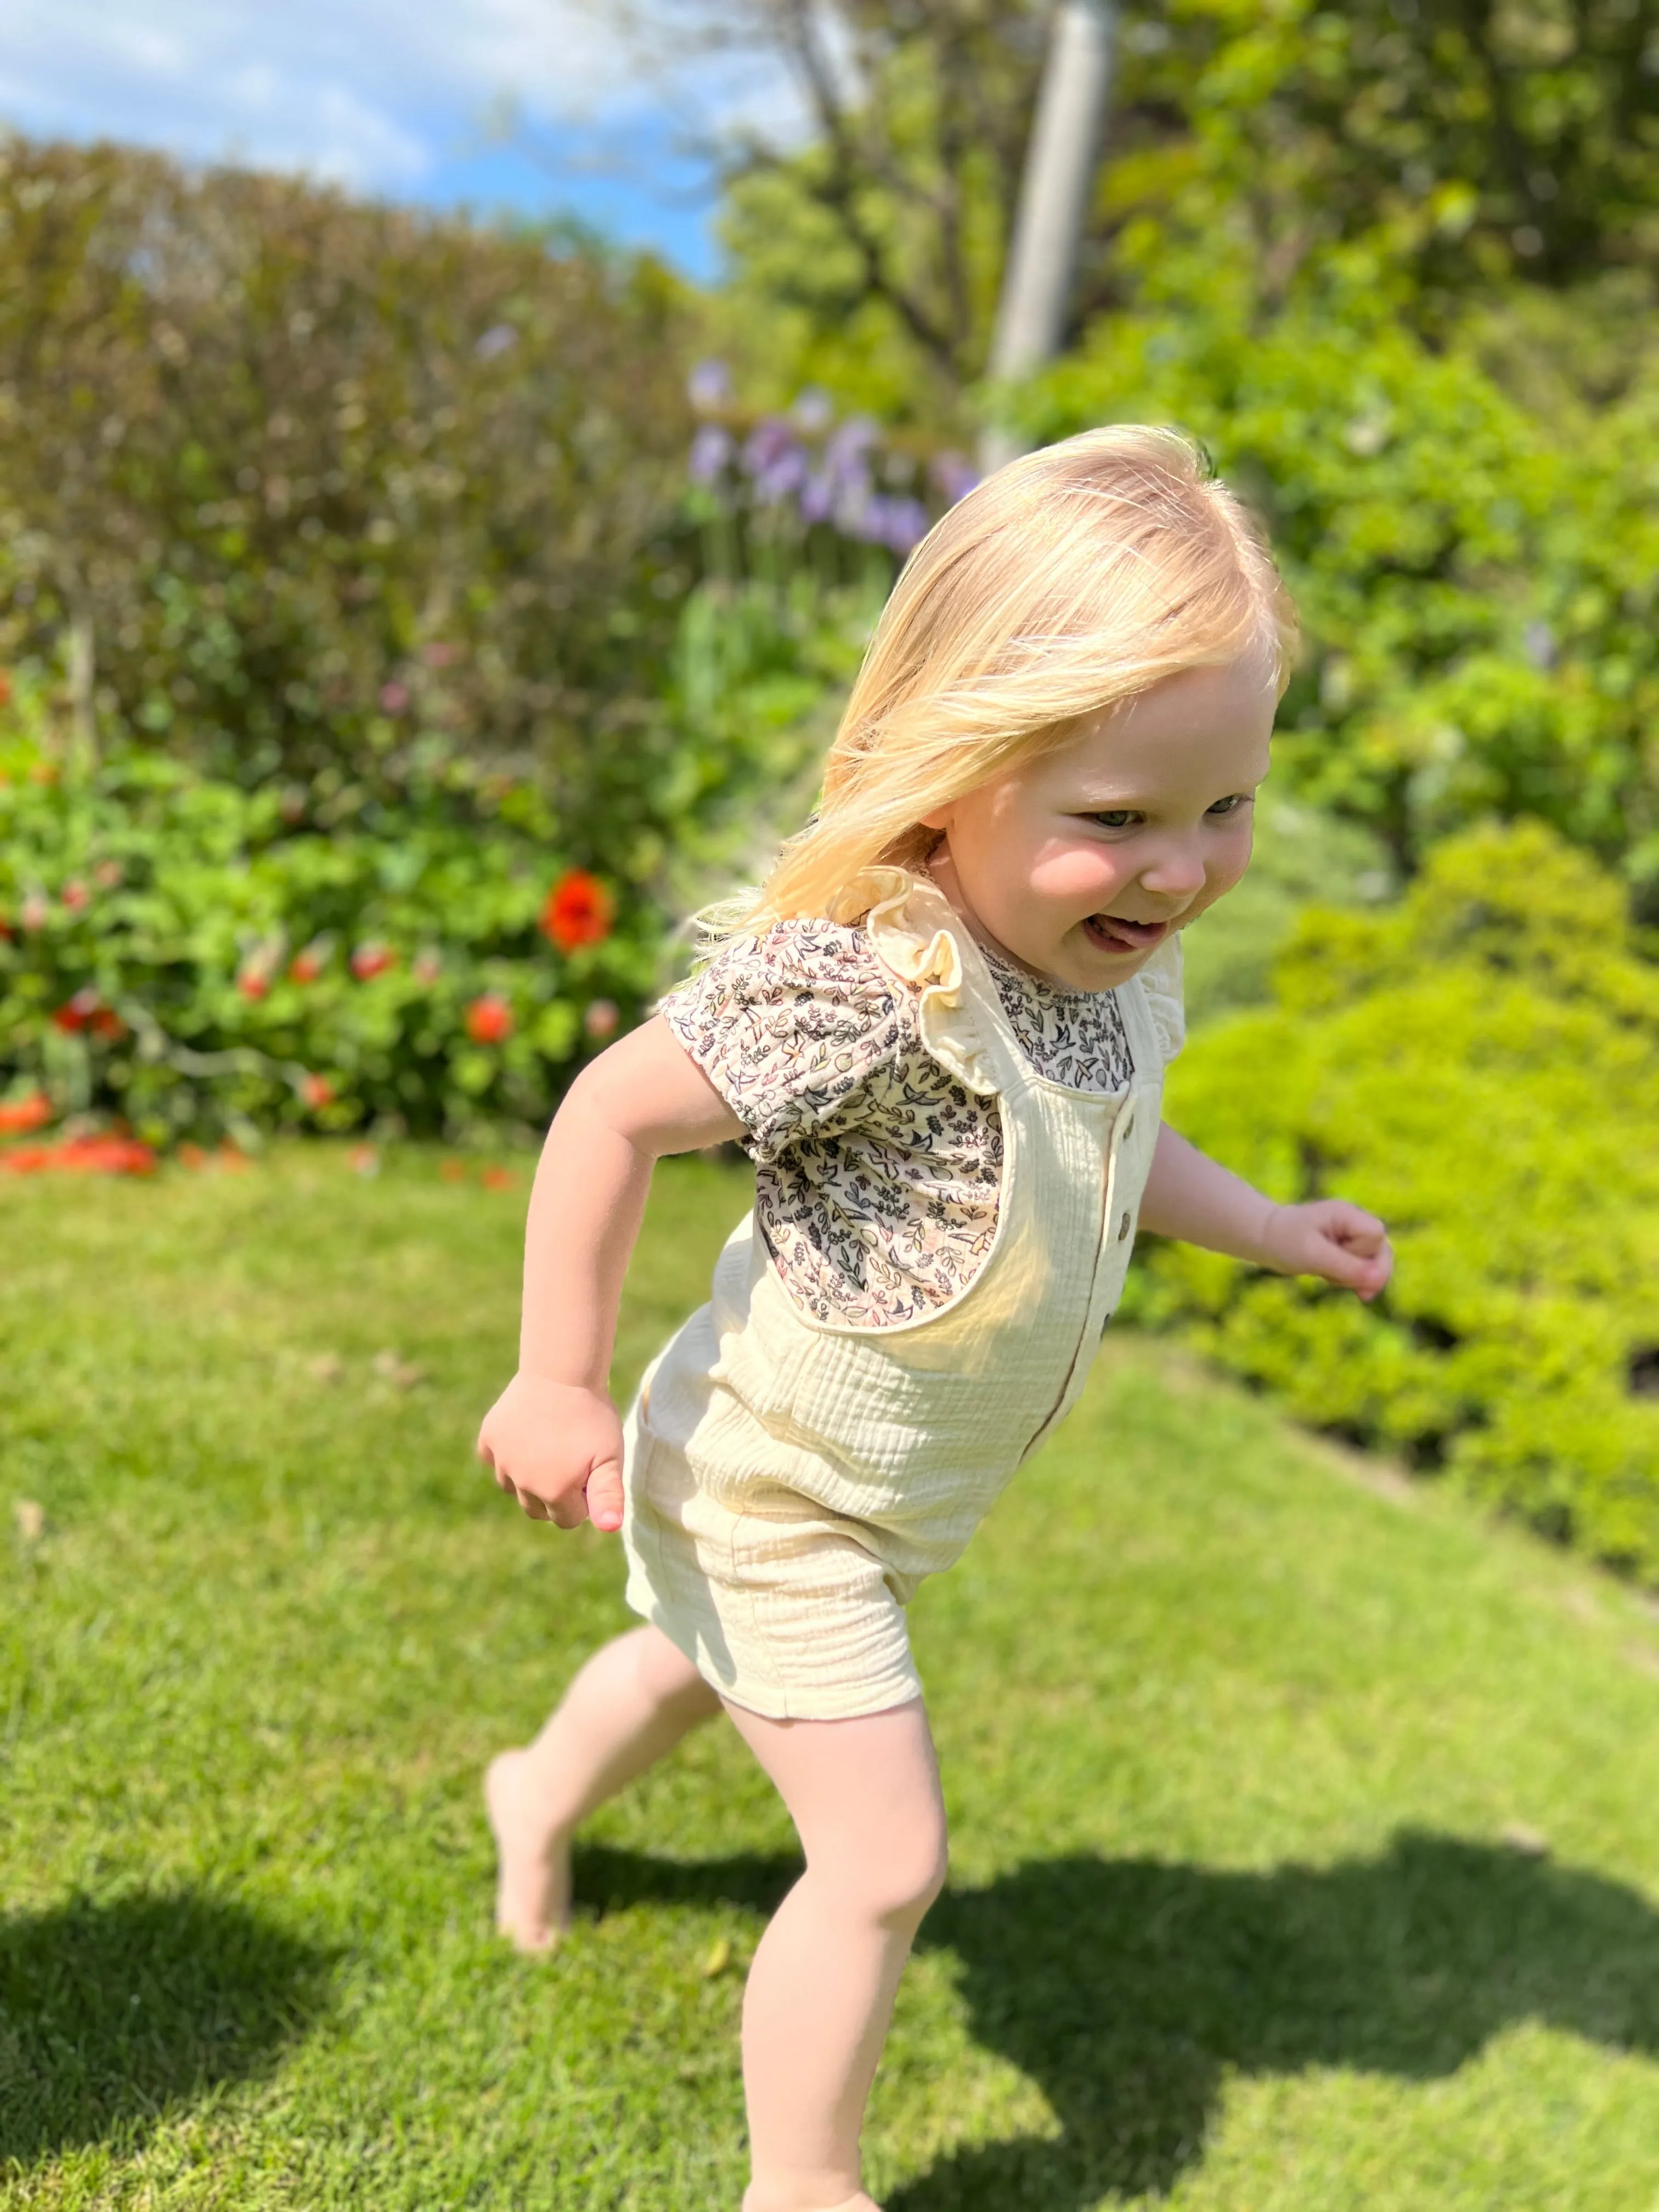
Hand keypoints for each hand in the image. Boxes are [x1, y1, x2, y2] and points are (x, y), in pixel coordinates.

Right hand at [475, 1372, 626, 1531]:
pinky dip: (507, 1455)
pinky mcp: (488, 1439)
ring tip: (549, 1447)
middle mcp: (521, 1483)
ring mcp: (501, 1461)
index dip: (582, 1499)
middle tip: (569, 1460)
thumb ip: (608, 1495)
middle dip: (554, 1494)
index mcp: (554, 1492)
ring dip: (529, 1477)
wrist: (562, 1371)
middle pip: (537, 1509)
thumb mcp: (609, 1456)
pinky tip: (526, 1436)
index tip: (588, 1472)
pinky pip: (494, 1460)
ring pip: (513, 1486)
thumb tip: (609, 1528)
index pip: (567, 1519)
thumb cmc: (592, 1416)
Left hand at [1257, 1199, 1392, 1301]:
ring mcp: (1354, 1236)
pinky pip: (1363, 1271)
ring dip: (1352, 1278)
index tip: (1333, 1254)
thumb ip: (1347, 1267)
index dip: (1361, 1252)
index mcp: (1347, 1213)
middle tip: (1328, 1273)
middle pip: (1382, 1251)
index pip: (1376, 1234)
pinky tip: (1328, 1276)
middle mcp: (1355, 1222)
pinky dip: (1348, 1279)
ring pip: (1374, 1265)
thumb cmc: (1284, 1242)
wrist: (1265, 1239)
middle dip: (1360, 1271)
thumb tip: (1379, 1279)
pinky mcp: (1350, 1250)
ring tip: (1324, 1272)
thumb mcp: (1312, 1256)